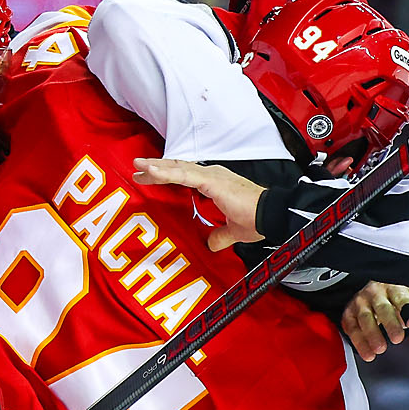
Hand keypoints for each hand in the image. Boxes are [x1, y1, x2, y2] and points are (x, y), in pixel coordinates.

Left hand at [132, 158, 264, 249]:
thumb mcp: (233, 231)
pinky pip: (184, 174)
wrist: (271, 217)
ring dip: (156, 167)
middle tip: (137, 168)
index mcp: (216, 183)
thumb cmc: (257, 220)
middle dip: (156, 168)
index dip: (167, 174)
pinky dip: (166, 172)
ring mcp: (211, 176)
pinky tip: (151, 171)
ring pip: (178, 168)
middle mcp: (212, 175)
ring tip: (138, 165)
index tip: (148, 176)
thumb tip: (211, 244)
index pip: (186, 175)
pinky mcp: (211, 180)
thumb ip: (220, 236)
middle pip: (178, 168)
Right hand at [341, 282, 408, 361]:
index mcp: (394, 289)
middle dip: (390, 323)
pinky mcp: (349, 314)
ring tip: (380, 349)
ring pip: (365, 318)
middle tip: (397, 339)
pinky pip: (352, 328)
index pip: (401, 298)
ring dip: (372, 334)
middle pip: (382, 307)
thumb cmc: (395, 302)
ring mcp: (360, 302)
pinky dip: (360, 343)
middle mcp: (375, 293)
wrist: (374, 296)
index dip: (407, 310)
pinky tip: (368, 353)